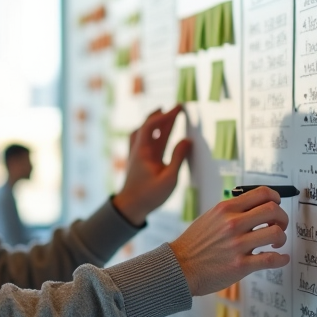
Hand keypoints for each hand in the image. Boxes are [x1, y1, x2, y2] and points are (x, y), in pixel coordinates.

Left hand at [112, 106, 191, 224]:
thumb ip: (178, 158)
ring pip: (144, 132)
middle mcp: (138, 150)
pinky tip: (153, 132)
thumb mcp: (169, 178)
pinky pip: (141, 140)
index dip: (166, 115)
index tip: (179, 109)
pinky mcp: (138, 161)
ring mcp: (136, 155)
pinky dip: (148, 132)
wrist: (129, 208)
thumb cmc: (149, 196)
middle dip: (163, 115)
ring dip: (154, 121)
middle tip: (178, 107)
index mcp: (143, 151)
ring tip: (163, 113)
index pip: (152, 125)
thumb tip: (187, 140)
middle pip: (149, 126)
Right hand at [169, 186, 289, 295]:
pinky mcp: (240, 265)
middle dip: (283, 218)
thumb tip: (253, 207)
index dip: (276, 197)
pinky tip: (280, 258)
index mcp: (226, 209)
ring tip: (275, 243)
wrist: (179, 267)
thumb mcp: (209, 217)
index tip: (277, 204)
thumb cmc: (194, 244)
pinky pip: (271, 259)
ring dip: (281, 238)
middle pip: (273, 210)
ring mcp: (237, 245)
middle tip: (280, 225)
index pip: (262, 193)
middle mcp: (233, 223)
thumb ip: (230, 211)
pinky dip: (281, 258)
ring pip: (276, 233)